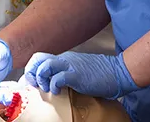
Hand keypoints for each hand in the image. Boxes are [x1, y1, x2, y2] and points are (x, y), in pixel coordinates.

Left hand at [23, 51, 138, 99]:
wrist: (118, 72)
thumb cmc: (101, 74)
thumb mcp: (79, 70)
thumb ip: (66, 73)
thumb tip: (54, 83)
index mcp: (64, 59)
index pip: (40, 58)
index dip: (32, 69)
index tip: (31, 82)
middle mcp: (65, 60)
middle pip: (38, 58)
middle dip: (31, 72)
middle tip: (36, 85)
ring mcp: (70, 66)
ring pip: (45, 66)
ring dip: (41, 79)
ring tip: (47, 88)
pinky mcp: (77, 75)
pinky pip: (58, 78)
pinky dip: (53, 86)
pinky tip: (57, 92)